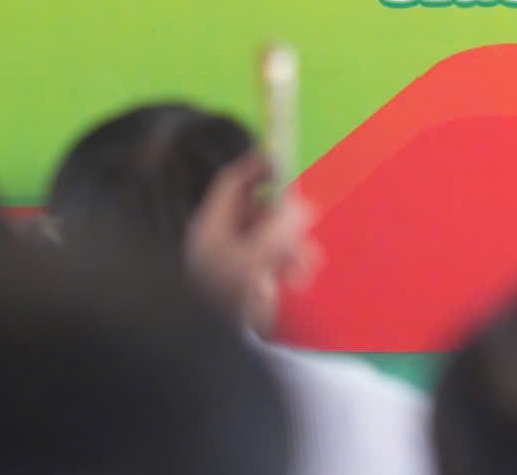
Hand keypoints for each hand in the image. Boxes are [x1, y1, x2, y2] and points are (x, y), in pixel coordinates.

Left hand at [182, 151, 317, 332]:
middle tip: (305, 228)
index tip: (288, 156)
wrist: (211, 361)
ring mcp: (236, 265)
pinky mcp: (250, 287)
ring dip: (295, 248)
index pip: (235, 183)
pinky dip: (292, 267)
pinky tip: (296, 283)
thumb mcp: (252, 262)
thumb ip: (279, 230)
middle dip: (288, 218)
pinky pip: (278, 263)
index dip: (261, 165)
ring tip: (300, 272)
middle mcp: (221, 242)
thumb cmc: (223, 306)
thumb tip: (302, 208)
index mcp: (211, 228)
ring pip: (275, 238)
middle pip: (261, 209)